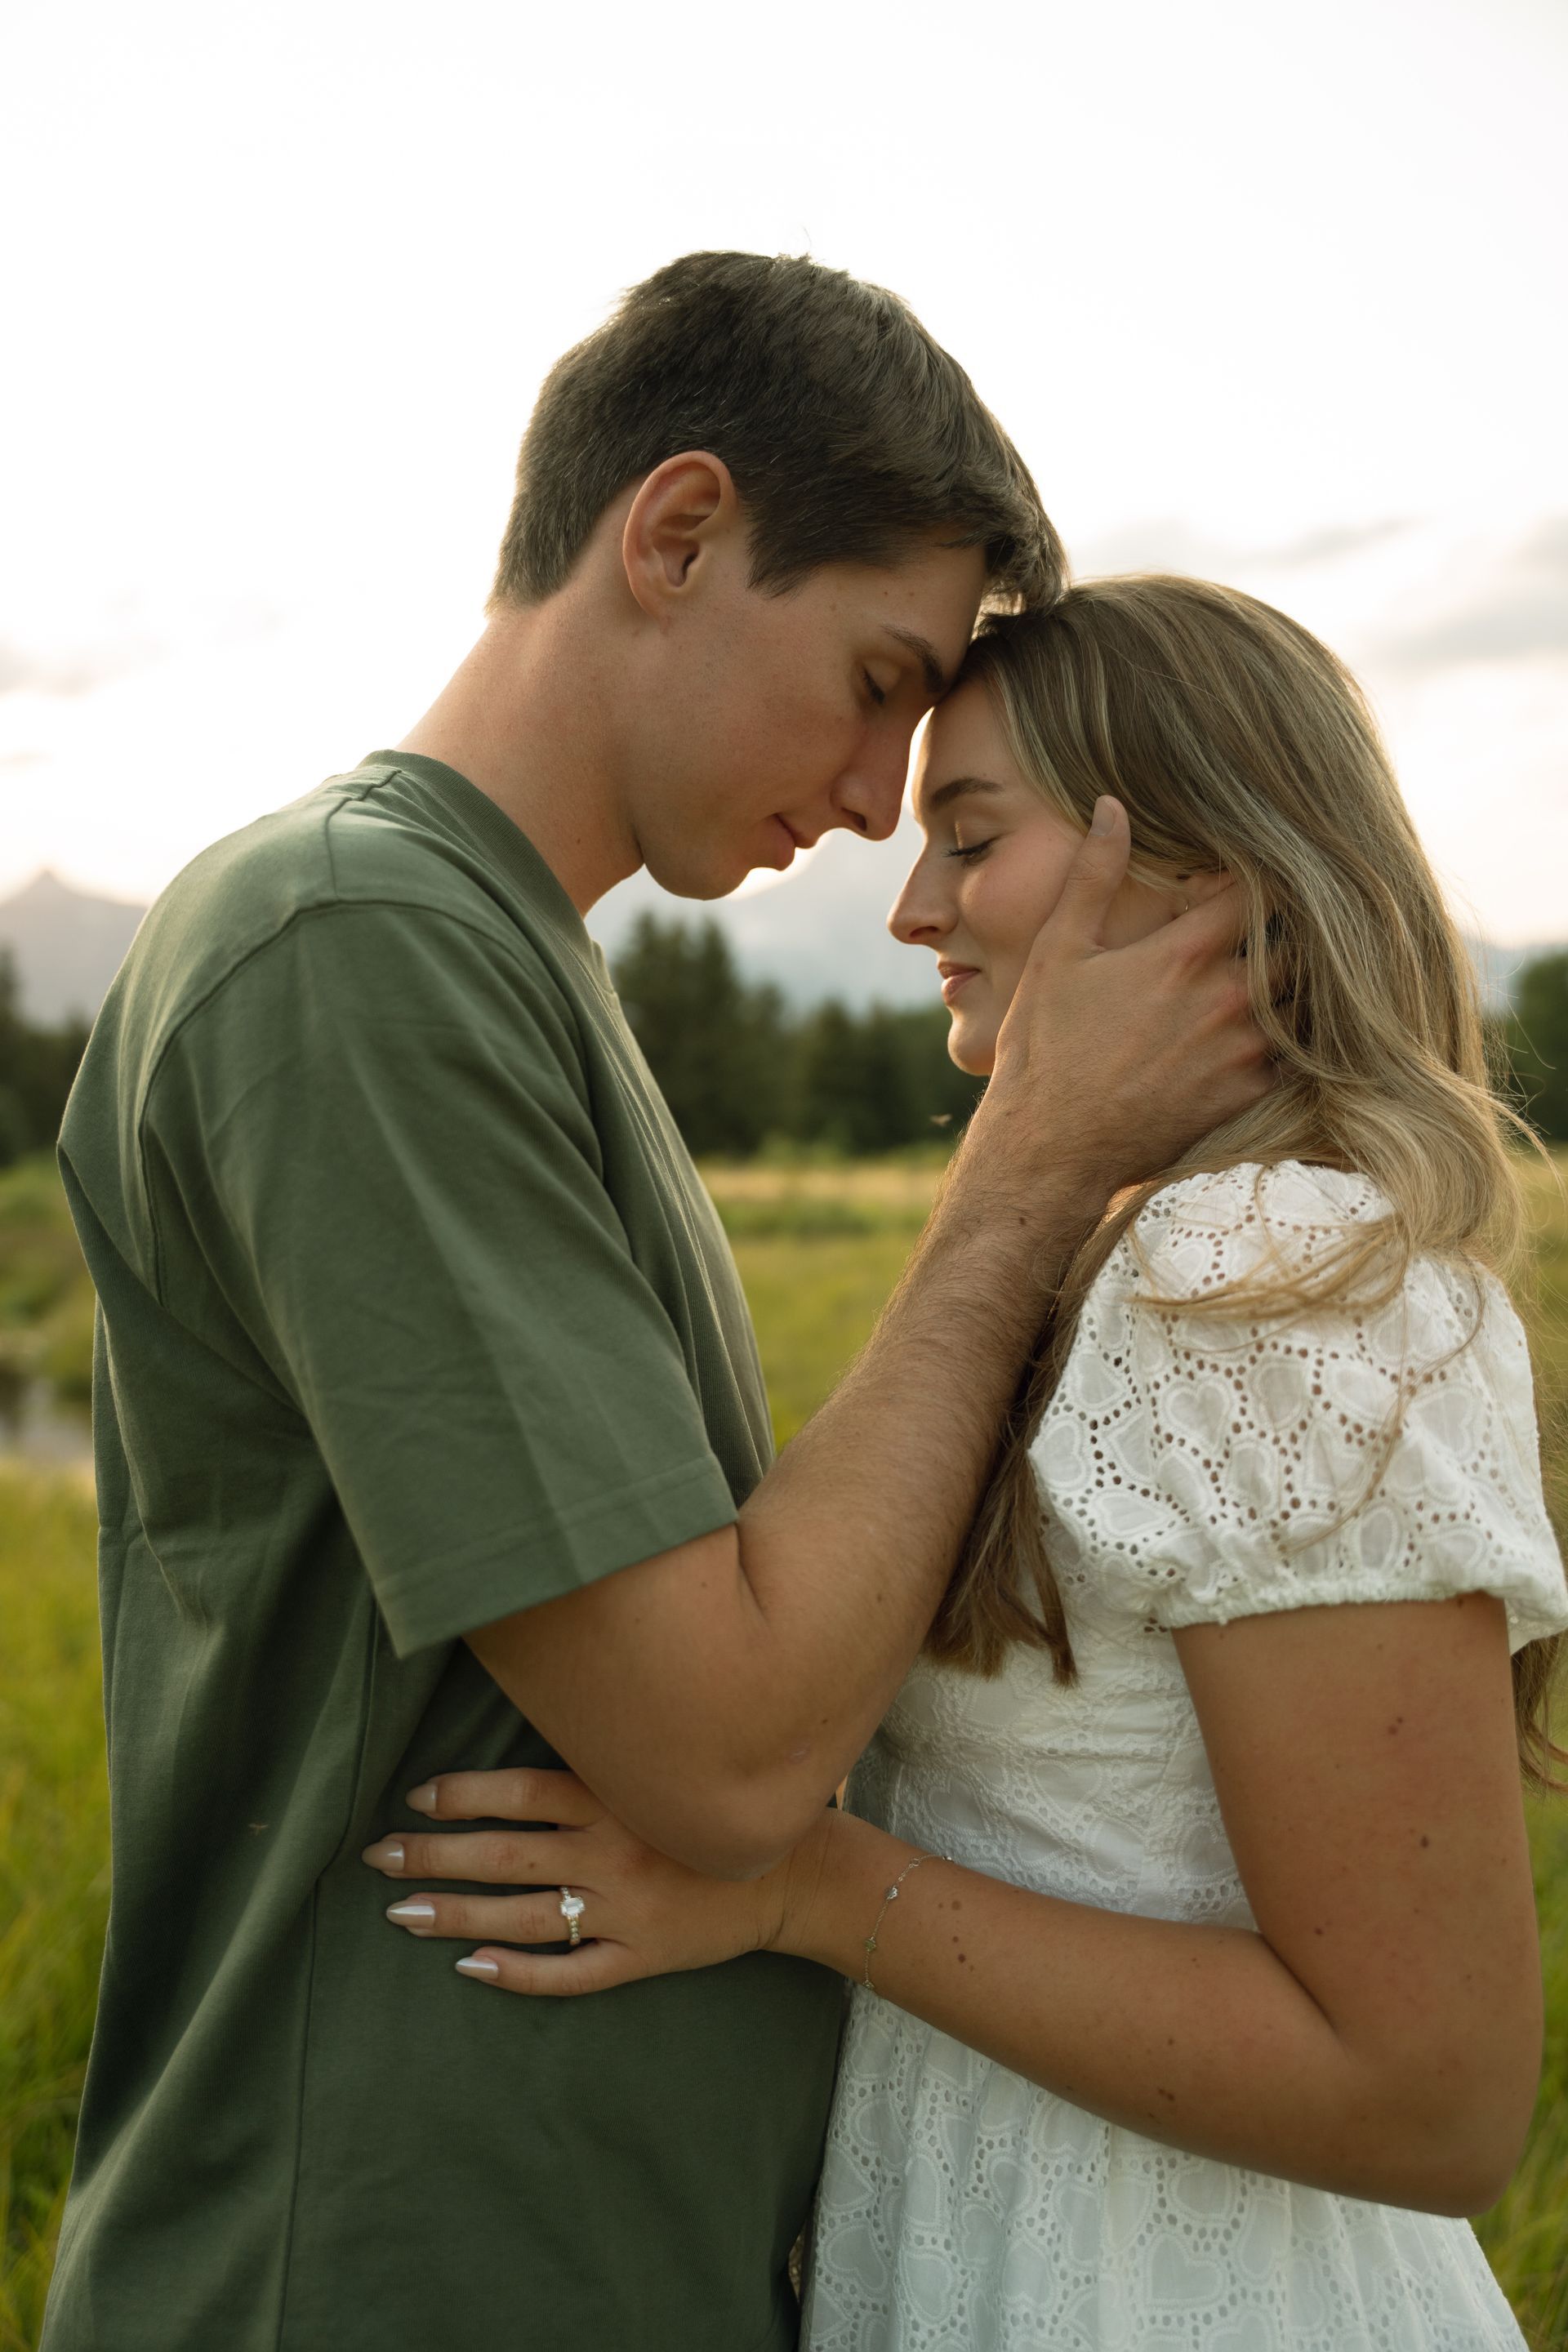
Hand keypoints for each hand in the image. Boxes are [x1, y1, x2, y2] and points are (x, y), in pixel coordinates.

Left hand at [361, 1767, 797, 1994]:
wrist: (794, 1872)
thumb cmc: (718, 1810)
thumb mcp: (663, 1770)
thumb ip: (605, 1761)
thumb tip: (531, 1754)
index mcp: (616, 1800)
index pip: (521, 1793)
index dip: (464, 1794)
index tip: (416, 1797)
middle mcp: (612, 1853)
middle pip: (505, 1855)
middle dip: (434, 1856)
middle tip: (377, 1858)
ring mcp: (623, 1912)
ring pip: (522, 1917)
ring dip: (455, 1916)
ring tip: (399, 1913)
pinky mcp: (639, 1958)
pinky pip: (568, 1975)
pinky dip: (517, 1973)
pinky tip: (470, 1968)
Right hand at [975, 798, 1271, 1199]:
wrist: (1051, 1149)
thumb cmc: (1045, 1047)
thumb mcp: (1058, 951)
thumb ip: (1093, 875)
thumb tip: (1111, 806)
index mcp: (1185, 952)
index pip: (1259, 889)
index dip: (1258, 876)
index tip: (1246, 877)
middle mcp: (1228, 996)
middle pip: (1296, 941)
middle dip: (1286, 929)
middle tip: (1271, 924)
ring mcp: (1244, 1049)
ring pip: (1306, 997)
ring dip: (1294, 982)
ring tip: (1277, 974)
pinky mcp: (1248, 1095)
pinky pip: (1298, 1055)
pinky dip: (1292, 1038)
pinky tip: (1269, 1031)